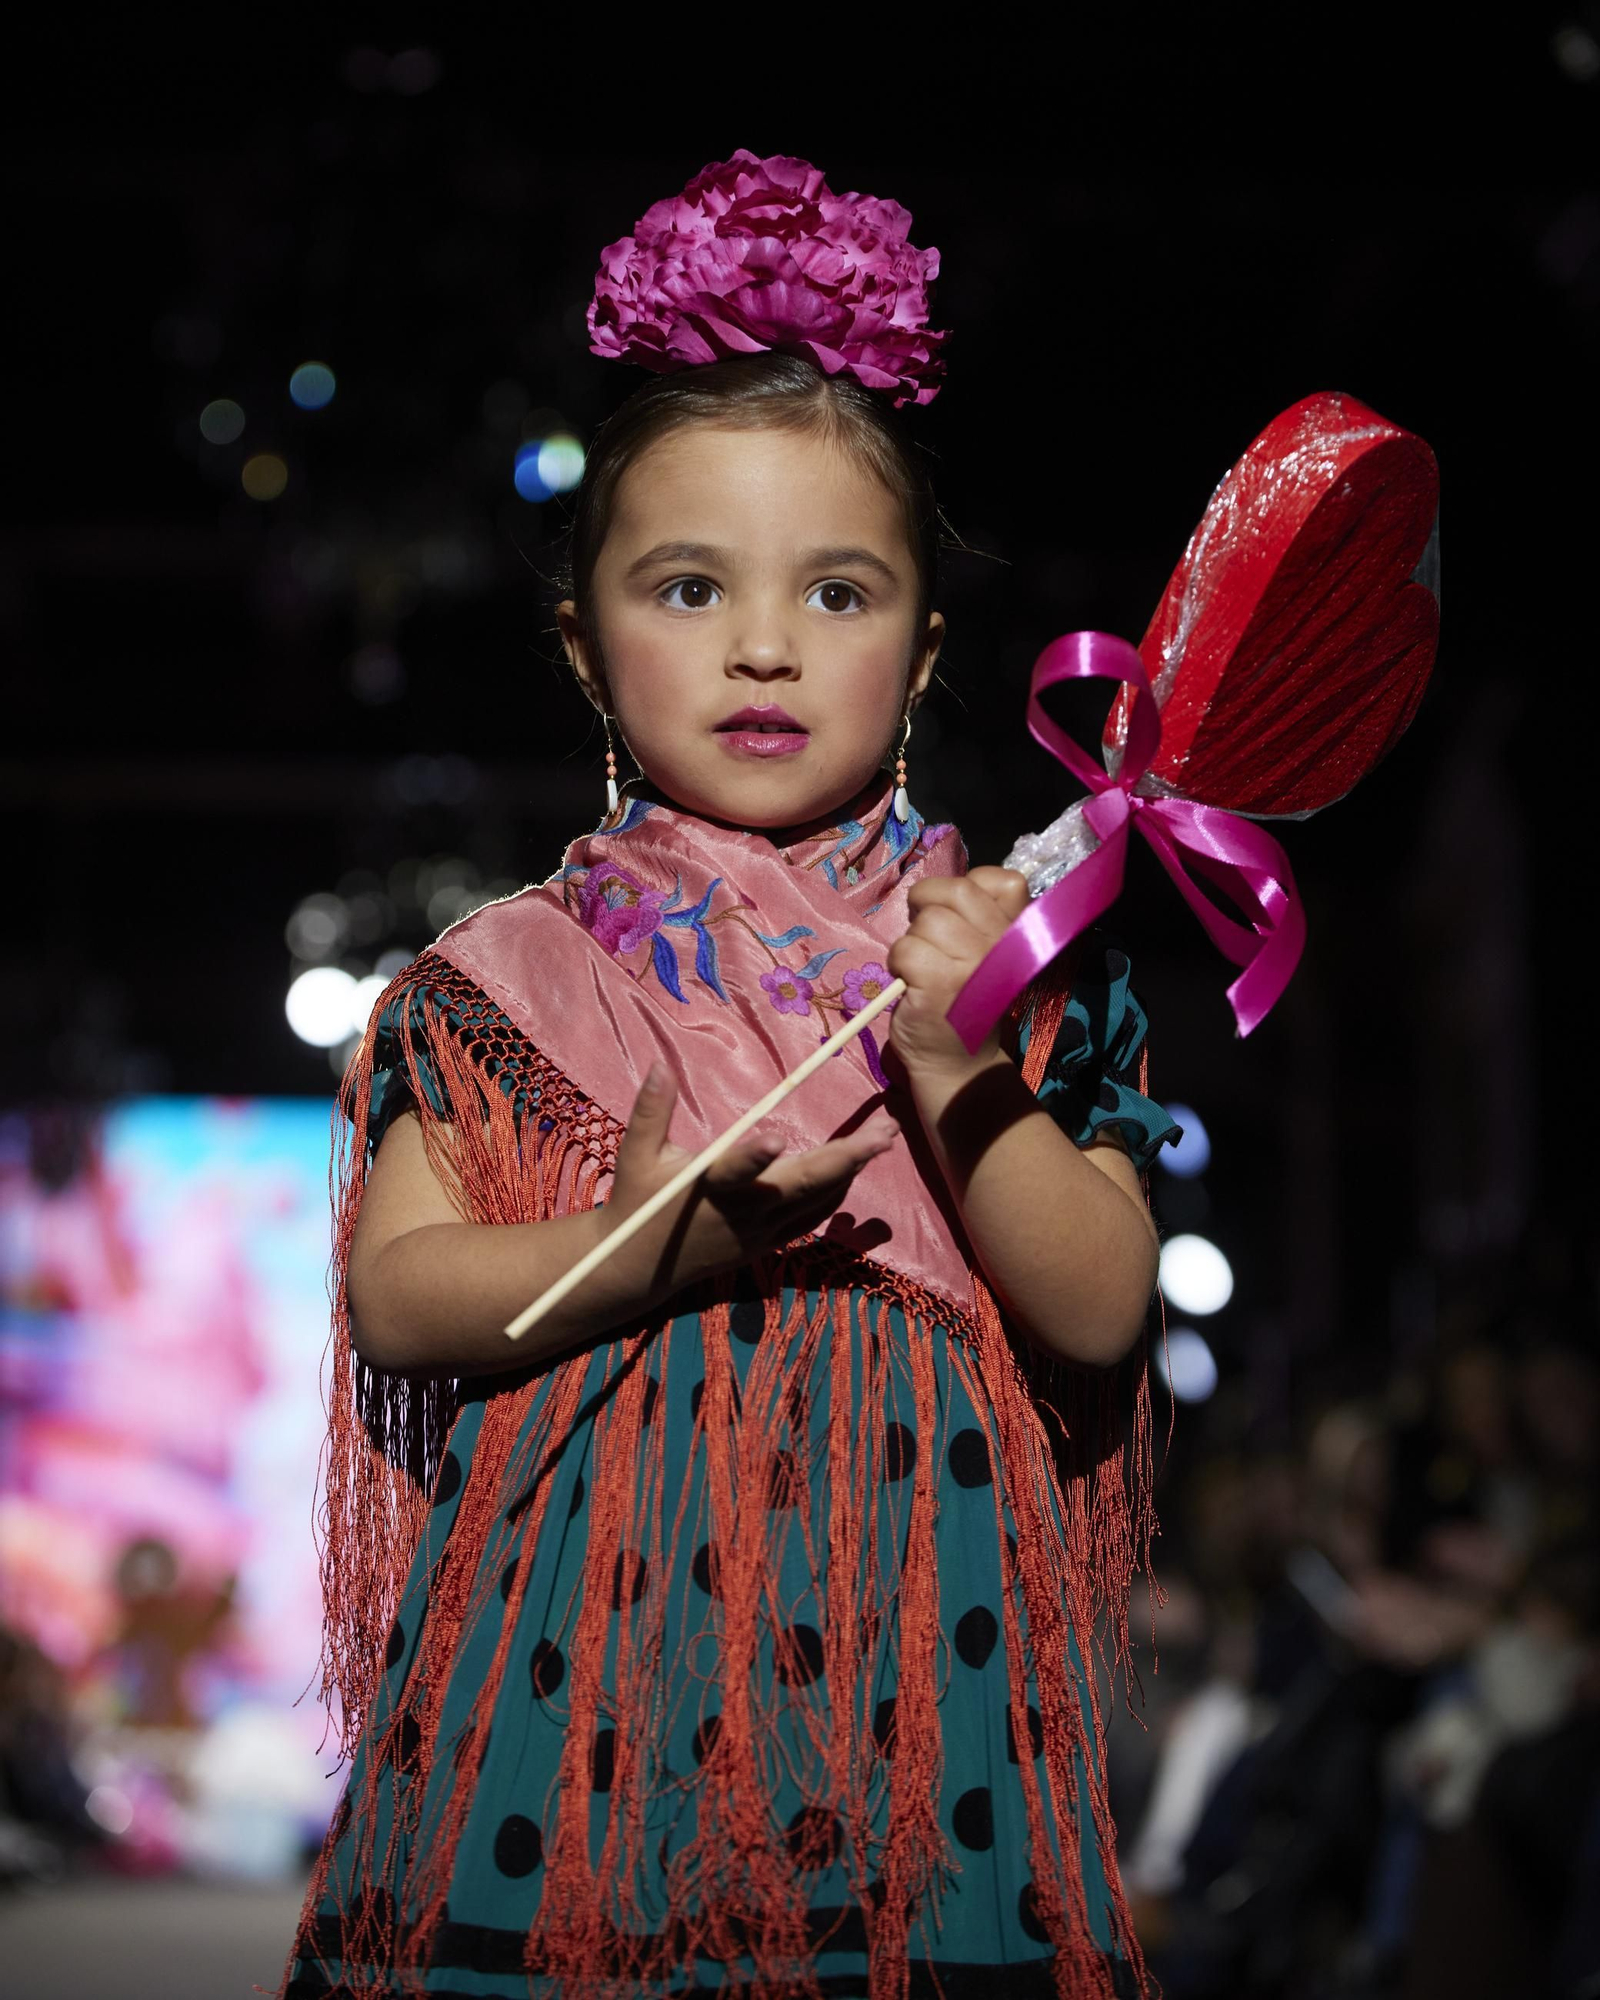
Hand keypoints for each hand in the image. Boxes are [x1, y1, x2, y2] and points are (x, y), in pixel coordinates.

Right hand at [604, 1062, 898, 1304]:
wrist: (642, 1268)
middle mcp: (743, 1212)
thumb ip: (651, 1111)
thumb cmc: (639, 1203)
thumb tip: (660, 1063)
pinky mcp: (768, 1242)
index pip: (733, 1173)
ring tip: (882, 1137)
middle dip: (849, 1158)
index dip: (753, 1158)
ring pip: (818, 1201)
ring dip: (852, 1170)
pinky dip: (837, 1191)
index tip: (775, 1137)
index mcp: (709, 1188)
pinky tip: (854, 1168)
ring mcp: (761, 1231)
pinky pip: (813, 1216)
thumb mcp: (636, 1156)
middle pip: (805, 1186)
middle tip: (885, 1131)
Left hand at [885, 866, 1029, 1080]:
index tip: (958, 918)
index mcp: (1017, 934)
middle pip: (956, 891)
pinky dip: (897, 962)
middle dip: (927, 905)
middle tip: (926, 936)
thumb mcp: (986, 953)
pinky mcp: (939, 984)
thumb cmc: (964, 1000)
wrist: (957, 1061)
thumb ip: (978, 915)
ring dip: (913, 940)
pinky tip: (911, 983)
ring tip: (922, 967)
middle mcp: (1002, 946)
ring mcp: (973, 965)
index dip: (966, 888)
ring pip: (927, 920)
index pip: (1001, 880)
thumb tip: (940, 888)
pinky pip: (905, 947)